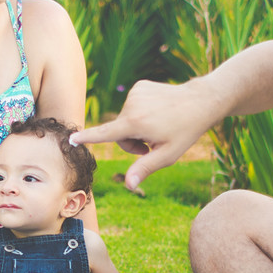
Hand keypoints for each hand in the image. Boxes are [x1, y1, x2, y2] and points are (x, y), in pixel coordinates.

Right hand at [70, 79, 215, 190]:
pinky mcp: (139, 86)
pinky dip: (141, 113)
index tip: (71, 139)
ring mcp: (135, 93)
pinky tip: (158, 112)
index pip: (105, 134)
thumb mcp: (167, 155)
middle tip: (151, 145)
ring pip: (124, 120)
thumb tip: (128, 185)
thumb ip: (144, 169)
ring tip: (158, 126)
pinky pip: (132, 107)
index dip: (87, 138)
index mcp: (136, 123)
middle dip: (131, 142)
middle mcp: (131, 105)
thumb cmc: (185, 131)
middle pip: (118, 132)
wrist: (201, 101)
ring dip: (137, 128)